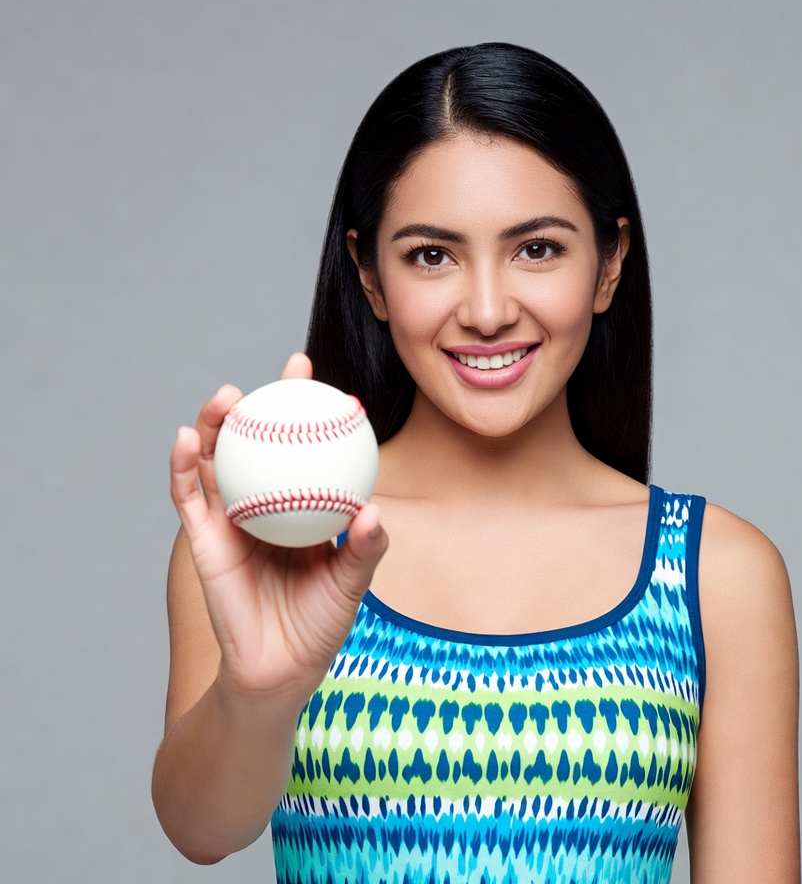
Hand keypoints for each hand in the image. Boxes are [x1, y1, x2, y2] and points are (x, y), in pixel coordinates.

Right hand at [169, 352, 387, 704]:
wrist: (280, 670)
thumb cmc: (321, 624)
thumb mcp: (351, 583)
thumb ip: (364, 549)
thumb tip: (373, 511)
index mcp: (302, 506)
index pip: (306, 449)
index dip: (312, 413)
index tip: (327, 381)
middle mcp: (265, 504)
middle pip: (261, 443)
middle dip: (268, 403)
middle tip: (285, 375)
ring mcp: (231, 519)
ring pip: (219, 459)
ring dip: (216, 423)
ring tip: (227, 396)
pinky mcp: (204, 539)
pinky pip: (189, 497)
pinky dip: (184, 465)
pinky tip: (186, 438)